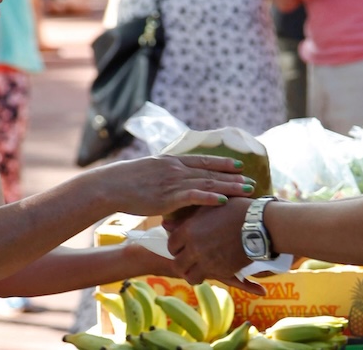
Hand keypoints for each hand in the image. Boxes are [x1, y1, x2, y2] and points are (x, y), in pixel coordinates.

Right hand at [96, 154, 252, 217]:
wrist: (110, 186)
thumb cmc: (126, 182)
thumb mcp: (148, 172)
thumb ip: (163, 175)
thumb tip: (170, 181)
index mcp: (171, 162)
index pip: (202, 161)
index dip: (222, 163)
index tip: (238, 164)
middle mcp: (176, 169)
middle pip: (210, 172)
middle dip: (233, 176)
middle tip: (251, 180)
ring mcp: (173, 182)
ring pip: (207, 183)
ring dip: (229, 186)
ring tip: (246, 189)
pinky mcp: (168, 197)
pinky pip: (194, 197)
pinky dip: (210, 198)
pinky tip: (224, 201)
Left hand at [164, 199, 264, 293]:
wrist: (259, 224)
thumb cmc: (235, 209)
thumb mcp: (208, 207)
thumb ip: (186, 217)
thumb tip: (165, 223)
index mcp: (189, 231)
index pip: (171, 245)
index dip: (175, 246)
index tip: (181, 245)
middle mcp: (194, 248)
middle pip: (177, 264)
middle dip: (181, 262)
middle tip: (188, 259)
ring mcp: (207, 262)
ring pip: (190, 276)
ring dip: (192, 273)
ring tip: (198, 267)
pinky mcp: (221, 271)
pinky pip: (208, 278)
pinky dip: (208, 275)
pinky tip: (213, 267)